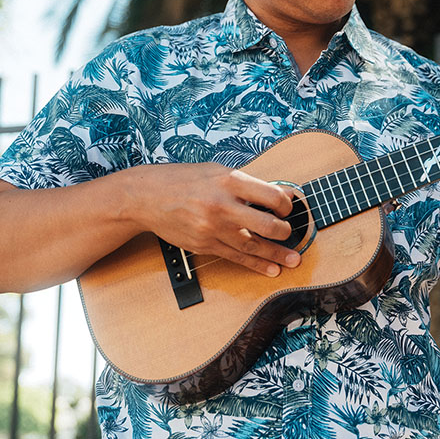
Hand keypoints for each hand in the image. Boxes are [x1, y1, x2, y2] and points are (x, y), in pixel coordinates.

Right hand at [123, 162, 300, 276]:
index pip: (271, 195)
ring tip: (293, 260)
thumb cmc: (182, 180)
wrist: (146, 196)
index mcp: (229, 180)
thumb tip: (276, 194)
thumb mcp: (216, 170)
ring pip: (253, 245)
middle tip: (292, 232)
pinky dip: (255, 264)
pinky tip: (270, 269)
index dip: (286, 203)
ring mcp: (212, 228)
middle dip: (285, 231)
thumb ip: (245, 183)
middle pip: (266, 224)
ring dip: (276, 254)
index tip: (289, 207)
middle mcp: (222, 205)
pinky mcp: (204, 245)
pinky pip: (235, 257)